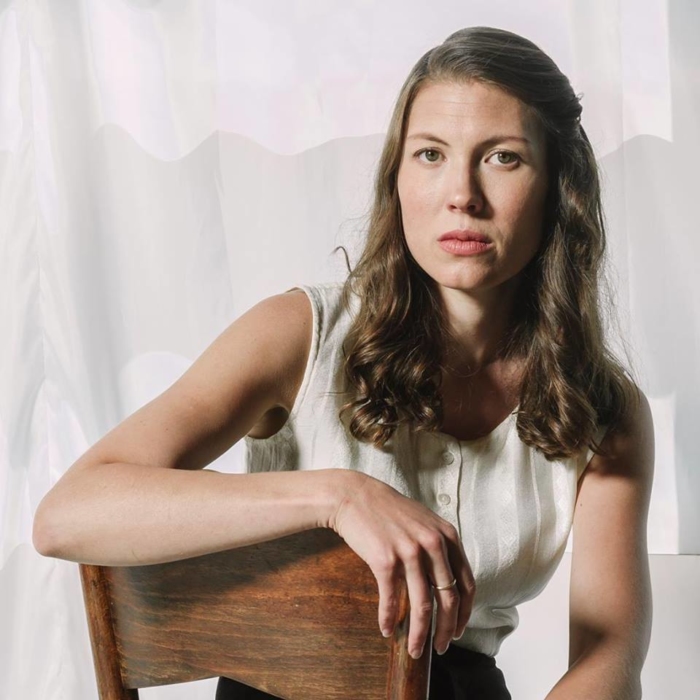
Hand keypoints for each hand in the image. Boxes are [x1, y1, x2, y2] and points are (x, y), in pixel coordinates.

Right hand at [327, 471, 474, 658]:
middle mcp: (433, 544)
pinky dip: (388, 618)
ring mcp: (410, 552)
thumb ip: (440, 547)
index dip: (465, 613)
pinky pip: (391, 599)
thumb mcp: (424, 522)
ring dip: (419, 634)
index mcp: (447, 536)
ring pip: (423, 606)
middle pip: (449, 600)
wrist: (354, 496)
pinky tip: (386, 629)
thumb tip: (447, 584)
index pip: (467, 583)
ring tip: (413, 650)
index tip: (458, 630)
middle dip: (446, 630)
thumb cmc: (388, 511)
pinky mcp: (385, 560)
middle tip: (440, 648)